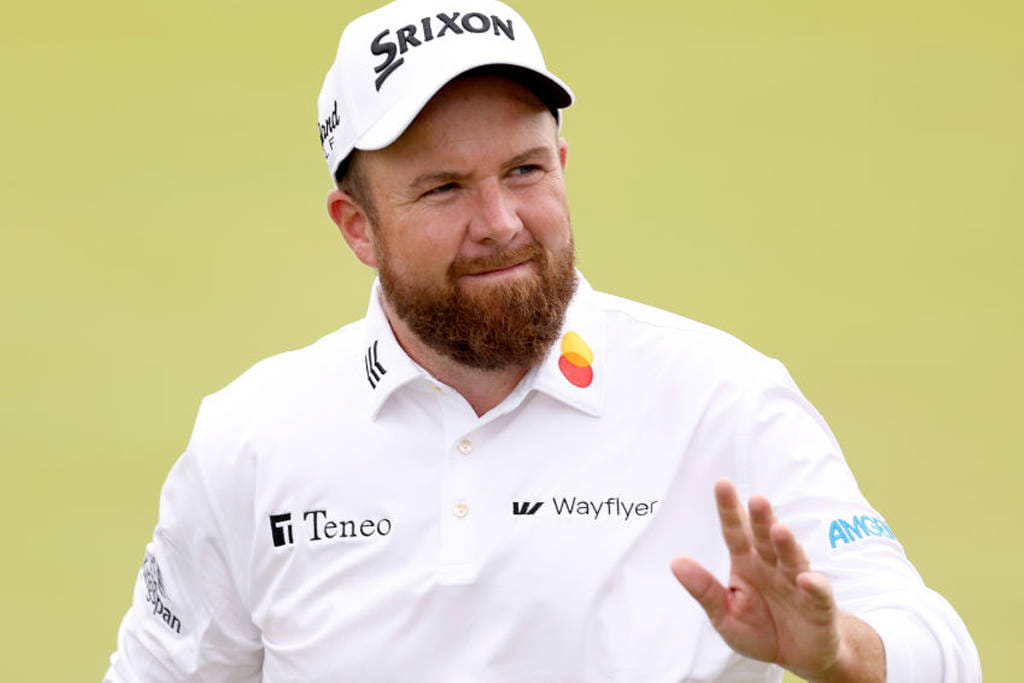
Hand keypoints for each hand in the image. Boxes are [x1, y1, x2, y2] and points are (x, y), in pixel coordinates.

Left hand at [670, 479, 882, 681]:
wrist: (799, 657)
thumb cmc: (760, 629)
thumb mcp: (724, 615)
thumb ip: (704, 589)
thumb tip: (675, 562)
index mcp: (746, 563)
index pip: (734, 531)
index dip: (729, 509)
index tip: (722, 484)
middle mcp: (771, 566)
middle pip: (764, 538)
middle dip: (761, 518)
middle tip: (756, 499)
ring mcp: (796, 583)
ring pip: (791, 558)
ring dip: (786, 544)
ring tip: (778, 530)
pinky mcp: (818, 606)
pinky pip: (818, 593)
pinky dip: (814, 586)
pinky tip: (806, 579)